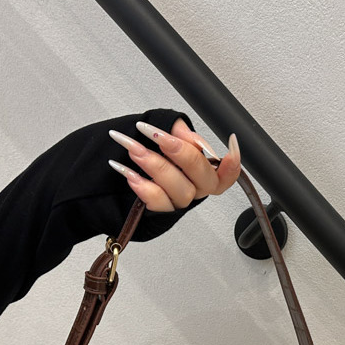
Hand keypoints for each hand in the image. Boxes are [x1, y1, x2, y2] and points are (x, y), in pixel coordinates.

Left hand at [107, 117, 241, 211]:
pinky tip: (127, 171)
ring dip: (155, 165)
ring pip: (181, 190)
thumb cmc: (140, 154)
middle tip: (156, 135)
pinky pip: (157, 202)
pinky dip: (142, 184)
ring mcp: (178, 202)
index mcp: (201, 170)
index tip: (230, 145)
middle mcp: (194, 188)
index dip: (233, 164)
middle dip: (181, 152)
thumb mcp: (160, 132)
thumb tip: (183, 133)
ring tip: (132, 148)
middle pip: (204, 177)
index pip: (226, 173)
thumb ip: (177, 130)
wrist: (110, 181)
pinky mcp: (160, 213)